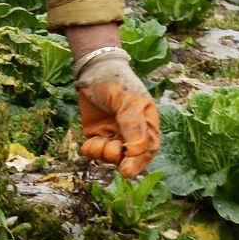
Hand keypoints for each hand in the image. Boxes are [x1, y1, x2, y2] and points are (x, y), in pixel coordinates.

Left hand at [75, 49, 159, 177]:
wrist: (92, 70)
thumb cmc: (116, 82)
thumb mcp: (127, 101)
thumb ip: (133, 125)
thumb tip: (136, 151)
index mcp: (147, 125)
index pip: (148, 149)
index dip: (139, 161)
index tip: (127, 169)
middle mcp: (131, 133)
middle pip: (132, 158)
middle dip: (125, 164)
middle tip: (120, 169)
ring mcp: (113, 135)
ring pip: (112, 157)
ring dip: (105, 154)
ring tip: (100, 141)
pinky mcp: (96, 136)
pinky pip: (95, 151)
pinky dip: (92, 151)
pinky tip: (90, 141)